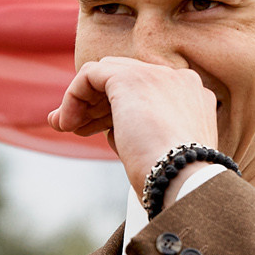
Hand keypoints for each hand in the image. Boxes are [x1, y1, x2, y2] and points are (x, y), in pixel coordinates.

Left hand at [50, 57, 219, 193]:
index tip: (97, 131)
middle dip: (96, 103)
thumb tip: (109, 131)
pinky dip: (73, 97)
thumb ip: (139, 132)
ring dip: (82, 101)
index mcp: (190, 96)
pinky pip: (89, 75)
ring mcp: (156, 75)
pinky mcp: (128, 77)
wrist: (183, 179)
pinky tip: (66, 123)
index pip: (146, 91)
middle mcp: (177, 79)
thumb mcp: (160, 152)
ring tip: (64, 126)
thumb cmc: (173, 180)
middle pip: (126, 80)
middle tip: (75, 127)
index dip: (117, 109)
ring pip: (106, 74)